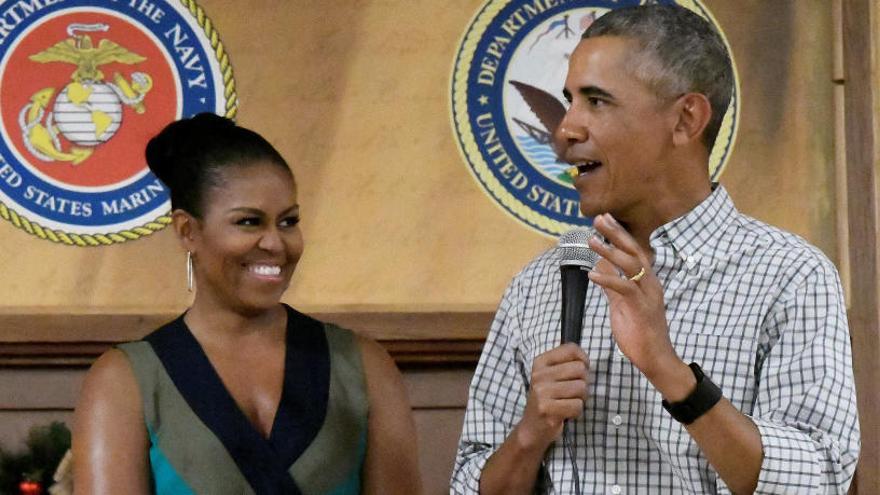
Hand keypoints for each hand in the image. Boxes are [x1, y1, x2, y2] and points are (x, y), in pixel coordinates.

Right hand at [517, 343, 588, 450]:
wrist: (531, 427)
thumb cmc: (548, 399)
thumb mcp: (550, 376)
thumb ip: (566, 363)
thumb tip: (586, 360)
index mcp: (540, 362)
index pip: (570, 349)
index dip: (583, 359)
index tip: (580, 371)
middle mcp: (539, 375)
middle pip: (580, 369)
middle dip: (583, 382)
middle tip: (572, 392)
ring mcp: (541, 392)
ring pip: (581, 388)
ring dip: (580, 398)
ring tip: (568, 402)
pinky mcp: (547, 409)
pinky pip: (577, 405)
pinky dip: (576, 411)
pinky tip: (565, 413)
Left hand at [586, 214, 680, 381]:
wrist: (655, 358)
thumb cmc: (639, 331)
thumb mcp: (621, 304)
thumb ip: (612, 285)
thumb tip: (600, 267)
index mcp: (647, 281)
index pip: (634, 251)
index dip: (619, 234)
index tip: (604, 218)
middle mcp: (650, 284)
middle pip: (635, 251)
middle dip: (616, 234)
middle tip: (599, 218)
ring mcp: (648, 295)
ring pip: (631, 265)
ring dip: (610, 251)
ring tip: (592, 240)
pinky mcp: (641, 308)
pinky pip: (624, 288)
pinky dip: (608, 279)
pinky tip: (591, 274)